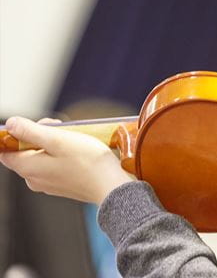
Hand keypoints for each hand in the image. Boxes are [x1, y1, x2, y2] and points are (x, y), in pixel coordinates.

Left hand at [0, 116, 133, 204]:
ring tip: (74, 137)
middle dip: (39, 135)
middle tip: (60, 127)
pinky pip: (55, 166)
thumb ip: (31, 131)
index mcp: (28, 168)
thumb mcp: (58, 139)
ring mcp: (49, 184)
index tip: (32, 126)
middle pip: (26, 151)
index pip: (5, 151)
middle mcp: (34, 179)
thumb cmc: (88, 163)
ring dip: (53, 144)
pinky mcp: (64, 186)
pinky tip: (80, 150)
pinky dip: (62, 155)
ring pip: (42, 157)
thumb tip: (11, 124)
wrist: (112, 187)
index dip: (14, 135)